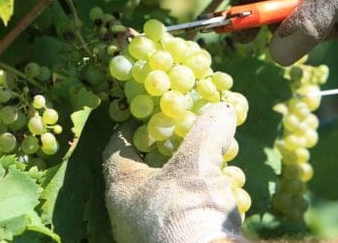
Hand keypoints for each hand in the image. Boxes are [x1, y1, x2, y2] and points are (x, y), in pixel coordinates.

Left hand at [102, 103, 246, 242]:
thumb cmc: (188, 213)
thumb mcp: (198, 163)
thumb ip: (208, 131)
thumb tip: (221, 109)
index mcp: (123, 188)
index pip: (116, 149)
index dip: (129, 128)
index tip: (143, 114)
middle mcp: (129, 213)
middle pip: (140, 171)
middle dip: (161, 151)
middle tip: (179, 134)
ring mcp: (149, 232)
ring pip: (161, 193)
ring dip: (181, 174)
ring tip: (203, 158)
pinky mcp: (171, 241)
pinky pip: (179, 211)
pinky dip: (194, 196)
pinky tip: (214, 189)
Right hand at [234, 0, 337, 64]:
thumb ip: (309, 21)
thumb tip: (277, 56)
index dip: (245, 12)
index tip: (240, 39)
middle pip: (276, 0)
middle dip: (285, 24)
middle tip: (293, 42)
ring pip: (301, 10)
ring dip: (311, 26)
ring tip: (334, 24)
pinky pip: (322, 11)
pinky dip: (328, 23)